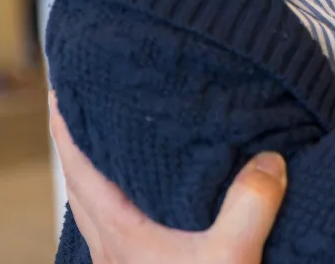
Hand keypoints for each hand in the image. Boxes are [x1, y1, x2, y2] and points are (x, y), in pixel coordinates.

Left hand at [49, 93, 286, 262]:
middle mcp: (113, 249)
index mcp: (123, 233)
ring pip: (98, 212)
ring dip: (101, 177)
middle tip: (90, 107)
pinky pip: (122, 231)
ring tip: (120, 147)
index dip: (70, 127)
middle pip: (82, 187)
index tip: (65, 89)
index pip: (83, 168)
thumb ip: (251, 203)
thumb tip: (269, 159)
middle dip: (81, 145)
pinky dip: (125, 205)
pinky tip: (156, 204)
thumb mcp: (234, 258)